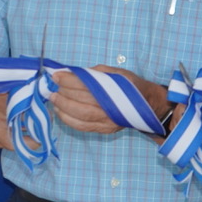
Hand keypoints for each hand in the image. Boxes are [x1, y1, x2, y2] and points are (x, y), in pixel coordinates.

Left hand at [49, 66, 165, 136]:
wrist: (148, 105)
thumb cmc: (131, 86)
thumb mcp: (118, 72)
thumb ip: (97, 72)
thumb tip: (75, 72)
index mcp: (115, 90)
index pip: (87, 85)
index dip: (69, 80)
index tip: (57, 76)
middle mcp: (112, 108)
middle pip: (82, 101)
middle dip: (64, 93)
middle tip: (53, 87)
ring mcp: (108, 121)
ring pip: (81, 116)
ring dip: (63, 107)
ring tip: (53, 99)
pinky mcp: (105, 129)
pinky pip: (83, 127)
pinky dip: (69, 120)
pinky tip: (60, 112)